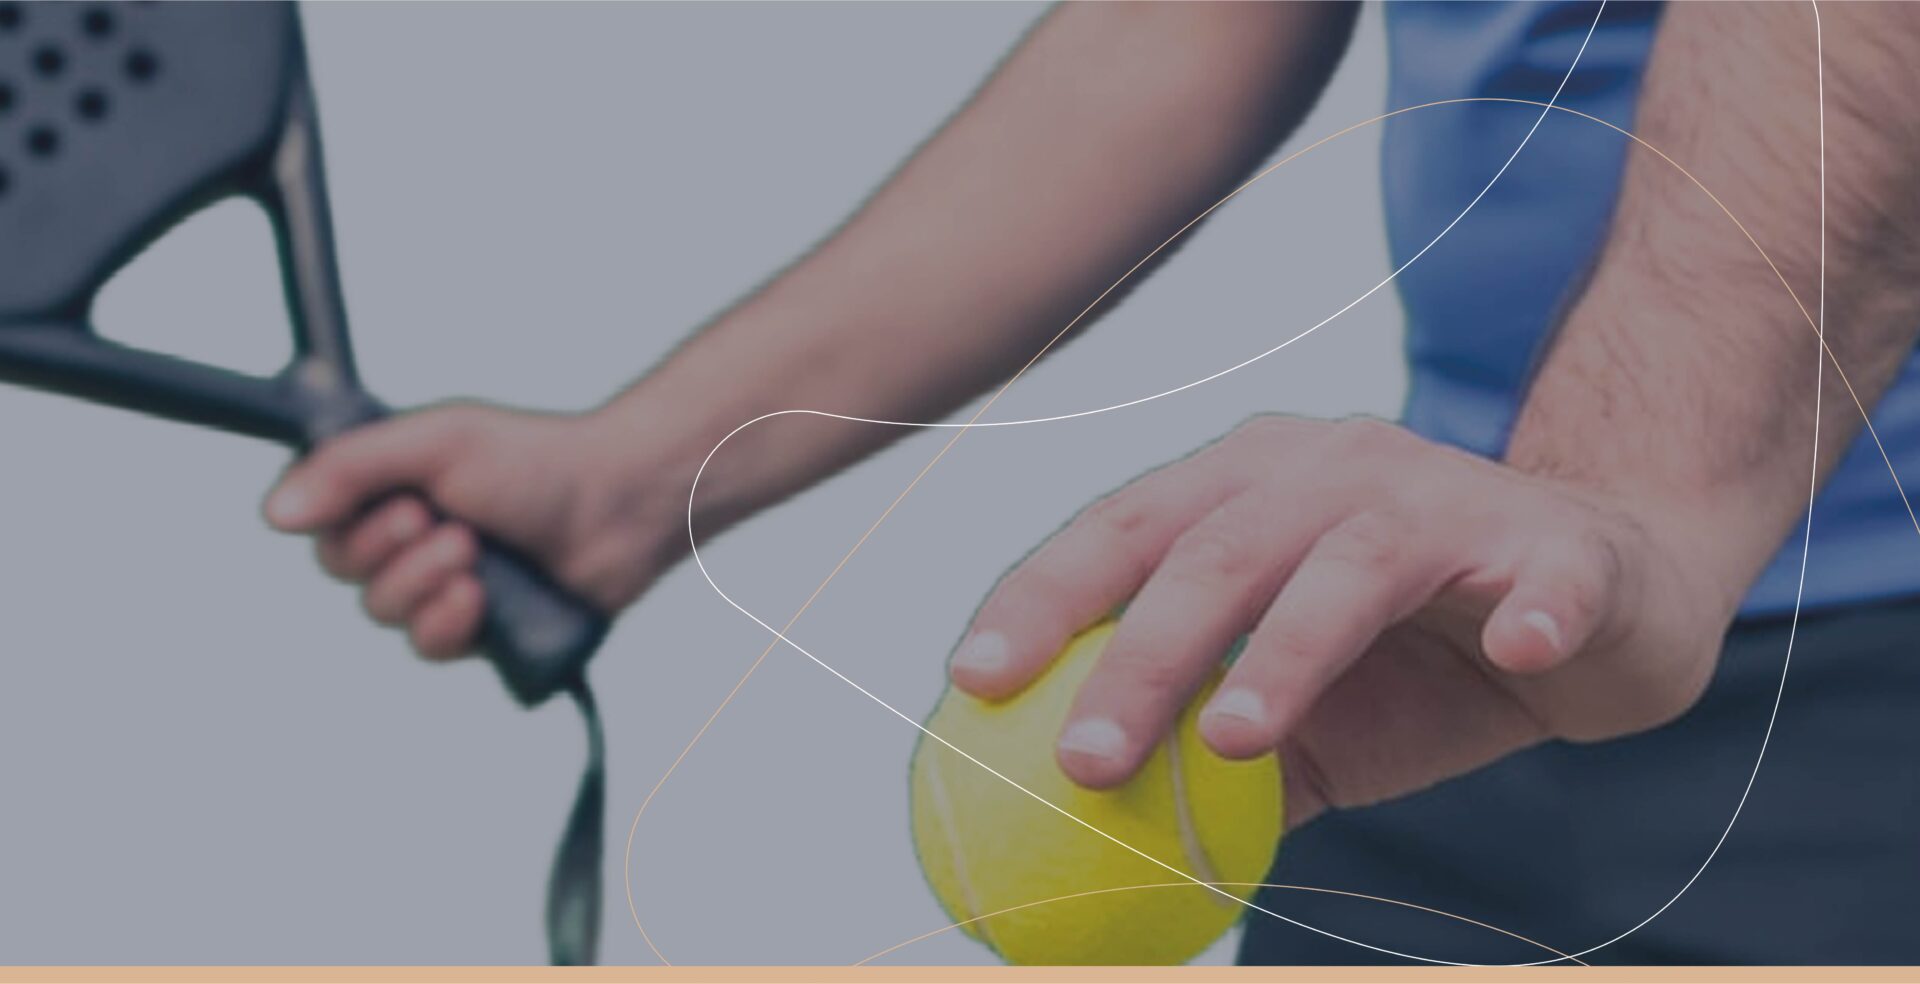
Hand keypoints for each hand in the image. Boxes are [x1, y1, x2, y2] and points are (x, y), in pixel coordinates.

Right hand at [262, 402, 673, 658]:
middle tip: (447, 524)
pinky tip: (479, 601)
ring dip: (425, 584)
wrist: (620, 507)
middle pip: (344, 573)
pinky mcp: (477, 630)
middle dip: (393, 552)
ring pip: (383, 614)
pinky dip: (449, 625)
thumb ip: (351, 467)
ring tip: (475, 554)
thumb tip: (274, 512)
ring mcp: (441, 586)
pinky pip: (429, 648)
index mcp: (389, 486)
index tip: (394, 503)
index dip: (343, 521)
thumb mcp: (437, 443)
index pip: (318, 520)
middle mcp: (407, 538)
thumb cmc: (536, 462)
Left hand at [949, 415, 1734, 827]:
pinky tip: (1517, 651)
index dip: (1043, 595)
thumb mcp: (1303, 711)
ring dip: (1287, 650)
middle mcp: (1333, 469)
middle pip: (1216, 549)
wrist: (1606, 597)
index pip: (1125, 530)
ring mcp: (1446, 498)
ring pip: (1348, 563)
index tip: (971, 679)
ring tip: (1234, 741)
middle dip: (1136, 651)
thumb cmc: (1423, 657)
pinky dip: (1531, 613)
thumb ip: (1208, 752)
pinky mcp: (1558, 545)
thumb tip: (1090, 845)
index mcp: (1250, 490)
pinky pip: (1546, 579)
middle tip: (1080, 757)